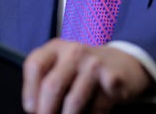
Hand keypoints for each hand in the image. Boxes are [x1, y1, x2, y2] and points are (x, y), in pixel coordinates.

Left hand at [22, 38, 152, 113]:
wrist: (125, 63)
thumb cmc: (86, 69)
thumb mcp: (63, 65)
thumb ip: (47, 80)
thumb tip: (36, 110)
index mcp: (57, 47)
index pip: (35, 65)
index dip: (29, 91)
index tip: (32, 109)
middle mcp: (75, 51)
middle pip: (52, 86)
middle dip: (46, 112)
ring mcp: (95, 64)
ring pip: (73, 102)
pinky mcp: (113, 79)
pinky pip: (96, 109)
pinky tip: (92, 113)